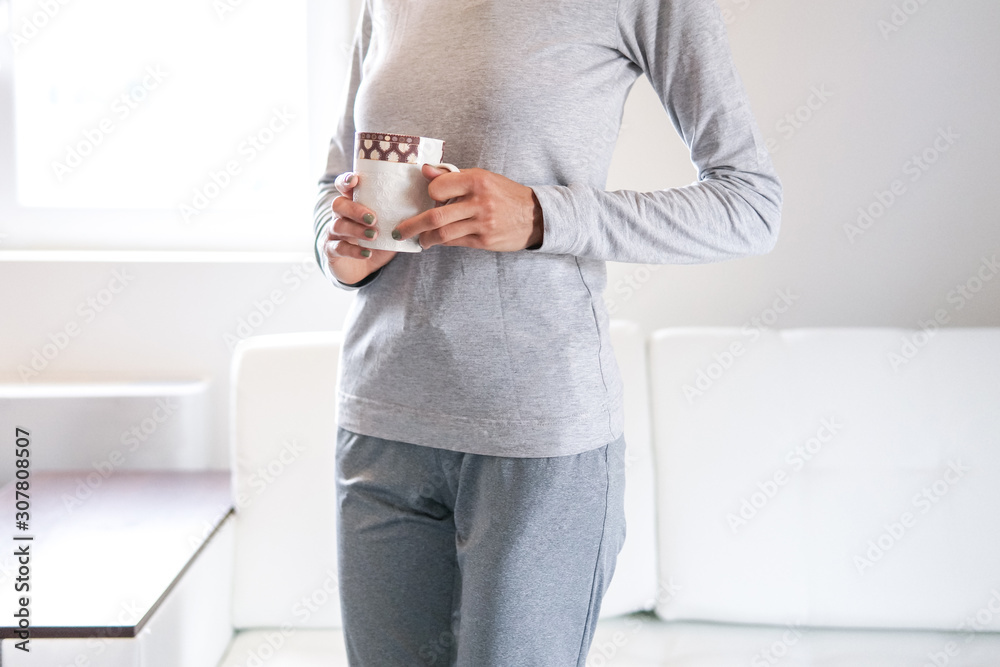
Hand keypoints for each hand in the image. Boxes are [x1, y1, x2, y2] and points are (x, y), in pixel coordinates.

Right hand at [323, 172, 396, 284]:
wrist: (364, 267)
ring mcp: (333, 233)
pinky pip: (338, 248)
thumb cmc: (378, 240)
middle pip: (338, 204)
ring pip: (338, 226)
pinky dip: (353, 251)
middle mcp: (340, 215)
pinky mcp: (332, 251)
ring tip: (374, 235)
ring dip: (356, 230)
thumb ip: (402, 211)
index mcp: (353, 202)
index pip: (343, 186)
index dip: (346, 181)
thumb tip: (429, 196)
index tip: (356, 180)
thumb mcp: (391, 224)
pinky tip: (367, 253)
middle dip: (355, 209)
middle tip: (374, 218)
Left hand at [393, 165, 543, 250]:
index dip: (430, 194)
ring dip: (425, 238)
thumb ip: (452, 176)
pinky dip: (442, 243)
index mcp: (477, 180)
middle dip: (412, 226)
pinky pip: (456, 242)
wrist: (535, 216)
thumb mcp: (482, 177)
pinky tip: (436, 242)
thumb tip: (425, 170)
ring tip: (418, 239)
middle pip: (435, 216)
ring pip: (443, 234)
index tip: (428, 198)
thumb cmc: (505, 194)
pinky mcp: (485, 240)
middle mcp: (479, 201)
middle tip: (399, 231)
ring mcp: (482, 223)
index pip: (438, 187)